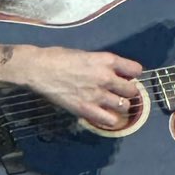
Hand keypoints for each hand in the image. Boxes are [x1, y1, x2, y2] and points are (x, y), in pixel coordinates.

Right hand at [22, 46, 145, 128]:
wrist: (39, 69)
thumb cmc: (59, 57)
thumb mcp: (85, 54)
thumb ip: (100, 64)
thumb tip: (109, 72)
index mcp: (106, 60)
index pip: (135, 70)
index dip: (132, 74)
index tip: (127, 76)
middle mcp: (106, 78)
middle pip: (131, 90)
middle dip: (128, 91)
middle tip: (119, 92)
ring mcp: (97, 95)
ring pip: (123, 106)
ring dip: (120, 105)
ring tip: (112, 105)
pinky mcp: (86, 109)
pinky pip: (109, 120)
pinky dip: (110, 119)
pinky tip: (104, 115)